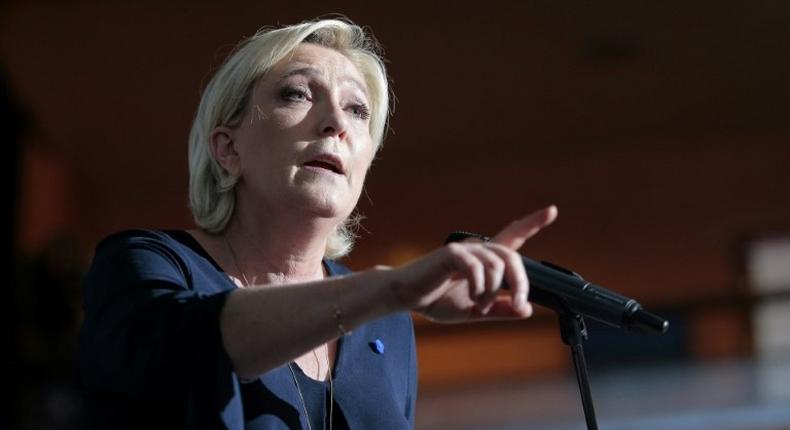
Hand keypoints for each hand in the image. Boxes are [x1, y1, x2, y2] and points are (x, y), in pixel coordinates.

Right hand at [389, 205, 557, 321]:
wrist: (406, 297)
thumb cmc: (436, 299)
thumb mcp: (474, 311)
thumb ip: (498, 310)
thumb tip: (525, 309)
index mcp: (485, 261)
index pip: (512, 236)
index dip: (532, 223)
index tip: (552, 210)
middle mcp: (478, 250)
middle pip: (512, 256)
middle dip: (520, 282)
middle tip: (517, 304)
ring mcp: (465, 250)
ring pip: (497, 265)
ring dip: (493, 292)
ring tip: (480, 306)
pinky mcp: (451, 254)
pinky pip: (476, 268)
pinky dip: (478, 287)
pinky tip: (471, 298)